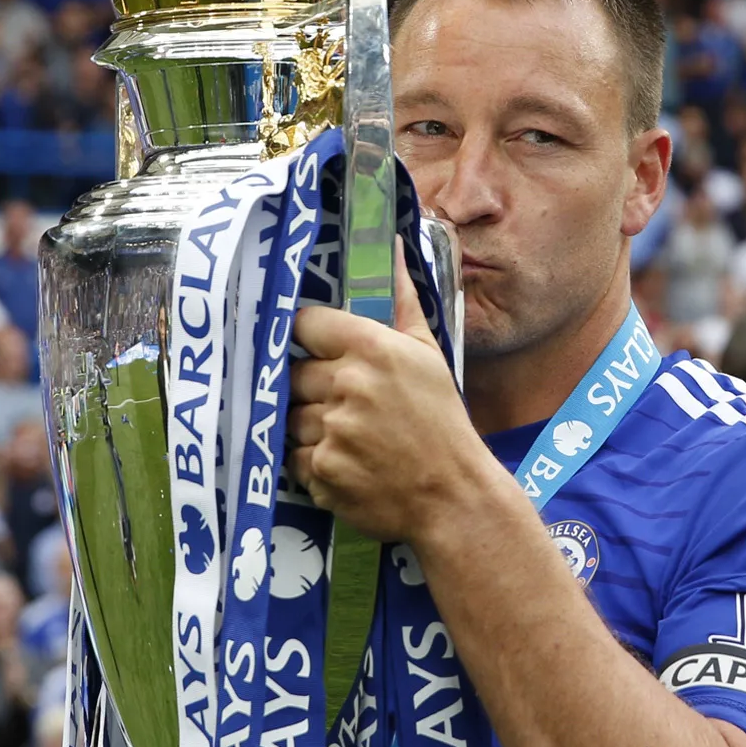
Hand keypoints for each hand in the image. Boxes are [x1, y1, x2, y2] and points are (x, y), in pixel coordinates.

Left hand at [288, 240, 485, 541]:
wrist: (454, 497)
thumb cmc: (442, 421)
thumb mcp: (429, 353)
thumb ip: (403, 300)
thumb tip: (396, 249)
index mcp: (371, 347)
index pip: (304, 324)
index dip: (309, 338)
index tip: (317, 351)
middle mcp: (347, 384)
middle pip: (293, 374)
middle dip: (312, 390)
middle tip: (343, 406)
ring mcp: (332, 429)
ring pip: (291, 417)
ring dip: (311, 427)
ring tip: (349, 438)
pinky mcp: (321, 470)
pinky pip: (294, 456)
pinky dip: (312, 462)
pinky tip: (346, 463)